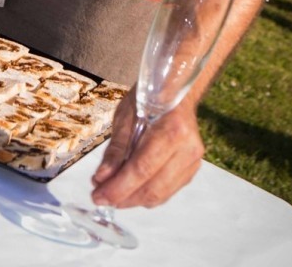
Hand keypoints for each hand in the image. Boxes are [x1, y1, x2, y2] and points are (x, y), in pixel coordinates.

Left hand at [91, 91, 204, 209]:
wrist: (175, 91)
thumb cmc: (149, 98)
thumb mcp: (126, 116)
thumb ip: (116, 149)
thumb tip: (101, 178)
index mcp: (173, 129)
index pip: (142, 168)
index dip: (118, 187)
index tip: (98, 196)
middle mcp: (188, 148)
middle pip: (153, 187)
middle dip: (123, 197)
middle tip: (100, 197)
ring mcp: (193, 161)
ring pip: (160, 195)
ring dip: (133, 200)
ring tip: (112, 194)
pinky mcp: (192, 169)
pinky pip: (167, 191)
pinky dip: (146, 195)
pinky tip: (130, 190)